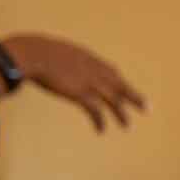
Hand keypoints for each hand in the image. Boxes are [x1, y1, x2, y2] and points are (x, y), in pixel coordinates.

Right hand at [0, 33, 145, 130]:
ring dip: (121, 114)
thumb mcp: (53, 49)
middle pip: (120, 85)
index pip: (110, 70)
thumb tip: (51, 58)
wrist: (33, 53)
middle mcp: (94, 70)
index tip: (123, 86)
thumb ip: (59, 56)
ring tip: (127, 126)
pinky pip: (96, 111)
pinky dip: (100, 122)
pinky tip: (101, 130)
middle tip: (147, 108)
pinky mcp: (81, 93)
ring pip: (113, 100)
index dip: (117, 80)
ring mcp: (90, 81)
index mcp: (88, 58)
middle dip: (134, 97)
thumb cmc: (35, 50)